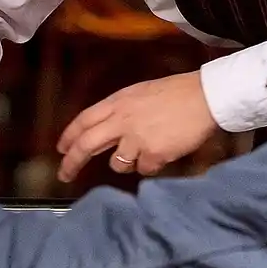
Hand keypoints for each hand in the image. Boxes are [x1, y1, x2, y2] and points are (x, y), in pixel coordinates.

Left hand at [56, 70, 217, 181]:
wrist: (205, 97)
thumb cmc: (176, 93)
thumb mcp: (140, 93)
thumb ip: (121, 111)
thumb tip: (108, 132)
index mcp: (118, 102)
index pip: (84, 120)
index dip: (69, 136)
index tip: (61, 149)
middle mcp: (122, 120)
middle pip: (87, 144)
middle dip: (72, 162)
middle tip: (64, 174)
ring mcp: (136, 139)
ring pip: (117, 163)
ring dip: (125, 162)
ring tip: (146, 148)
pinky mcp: (153, 155)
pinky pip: (144, 169)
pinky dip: (151, 164)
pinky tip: (164, 150)